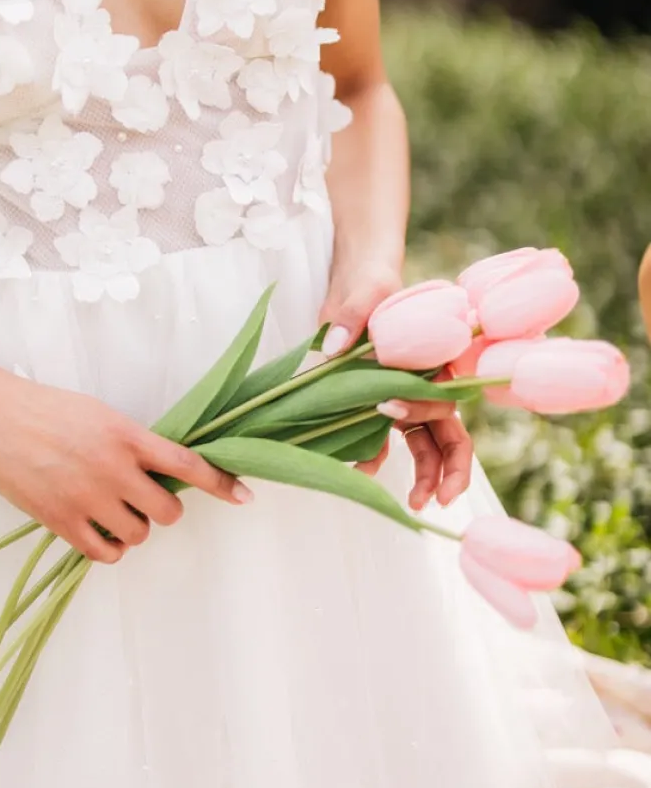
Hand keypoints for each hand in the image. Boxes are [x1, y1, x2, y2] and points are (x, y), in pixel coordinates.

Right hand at [0, 364, 251, 563]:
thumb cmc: (46, 408)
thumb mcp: (100, 414)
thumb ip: (132, 442)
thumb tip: (163, 470)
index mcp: (126, 435)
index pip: (186, 464)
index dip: (220, 483)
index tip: (244, 495)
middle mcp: (112, 469)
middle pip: (167, 512)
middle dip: (162, 510)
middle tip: (144, 499)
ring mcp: (86, 498)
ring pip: (137, 535)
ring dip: (133, 528)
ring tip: (113, 510)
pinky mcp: (59, 521)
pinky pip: (103, 553)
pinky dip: (109, 548)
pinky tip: (99, 532)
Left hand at [319, 262, 473, 510]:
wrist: (352, 285)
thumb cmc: (369, 284)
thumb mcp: (363, 292)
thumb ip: (353, 315)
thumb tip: (337, 345)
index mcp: (434, 358)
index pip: (444, 396)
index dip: (423, 408)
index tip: (388, 408)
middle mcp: (425, 383)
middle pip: (449, 433)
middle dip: (448, 469)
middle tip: (436, 499)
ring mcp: (404, 396)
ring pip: (426, 445)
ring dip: (425, 476)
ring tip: (413, 503)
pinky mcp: (379, 404)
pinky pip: (387, 440)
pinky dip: (378, 458)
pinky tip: (362, 471)